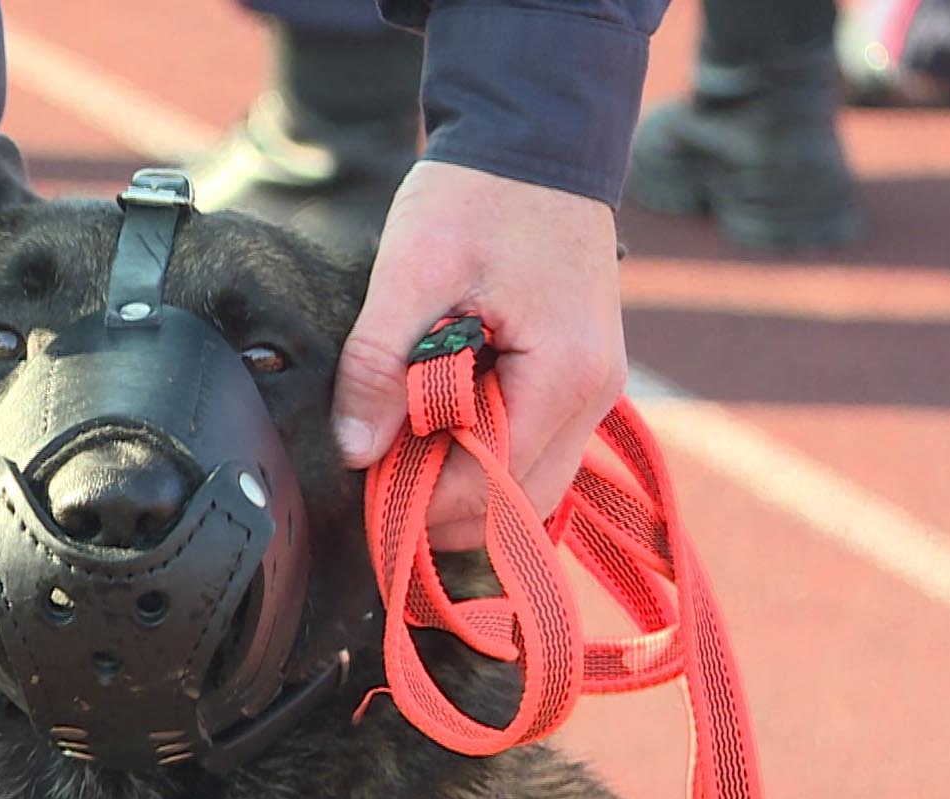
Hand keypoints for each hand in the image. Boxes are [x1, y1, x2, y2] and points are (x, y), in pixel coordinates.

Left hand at [333, 161, 626, 550]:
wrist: (534, 138)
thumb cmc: (478, 192)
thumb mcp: (411, 270)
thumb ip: (379, 363)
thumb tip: (355, 450)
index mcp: (563, 375)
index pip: (492, 486)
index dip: (421, 503)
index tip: (364, 493)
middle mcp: (594, 395)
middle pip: (519, 504)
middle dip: (444, 508)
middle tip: (376, 485)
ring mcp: (593, 390)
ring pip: (531, 485)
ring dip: (466, 487)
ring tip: (401, 459)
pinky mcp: (576, 378)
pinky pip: (534, 449)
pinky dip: (486, 458)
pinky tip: (436, 436)